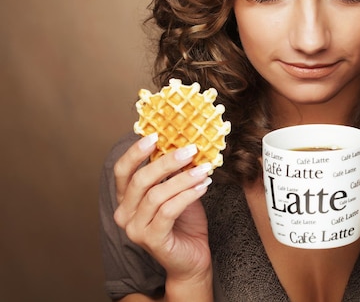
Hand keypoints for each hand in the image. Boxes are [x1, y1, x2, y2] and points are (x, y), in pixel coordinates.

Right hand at [113, 133, 213, 283]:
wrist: (192, 258)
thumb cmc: (184, 223)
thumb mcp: (177, 191)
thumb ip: (173, 172)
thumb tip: (184, 143)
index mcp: (126, 199)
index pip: (122, 171)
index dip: (135, 152)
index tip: (155, 136)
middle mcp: (125, 214)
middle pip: (140, 180)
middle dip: (166, 162)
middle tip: (190, 150)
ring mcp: (135, 229)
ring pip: (156, 195)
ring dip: (183, 178)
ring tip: (203, 169)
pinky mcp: (151, 240)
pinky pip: (168, 211)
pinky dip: (187, 195)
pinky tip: (203, 187)